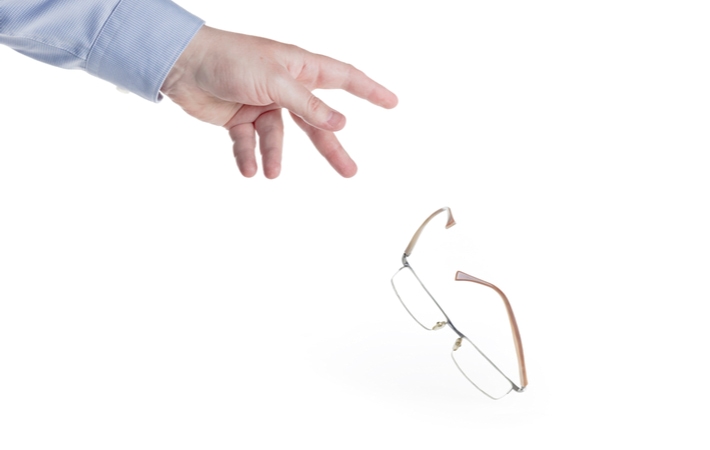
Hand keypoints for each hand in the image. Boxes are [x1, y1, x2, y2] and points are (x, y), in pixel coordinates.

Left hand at [160, 26, 397, 177]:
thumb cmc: (229, 58)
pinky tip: (248, 169)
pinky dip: (249, 157)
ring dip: (275, 156)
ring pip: (280, 138)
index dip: (370, 91)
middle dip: (331, 148)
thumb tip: (340, 123)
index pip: (344, 78)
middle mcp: (284, 87)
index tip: (392, 102)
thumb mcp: (275, 81)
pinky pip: (250, 144)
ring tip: (272, 172)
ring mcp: (262, 104)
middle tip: (350, 171)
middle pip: (316, 122)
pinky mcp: (240, 120)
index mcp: (299, 68)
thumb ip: (308, 104)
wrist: (180, 64)